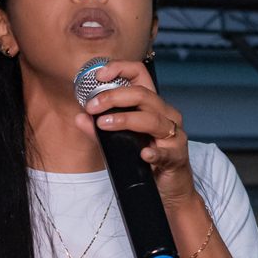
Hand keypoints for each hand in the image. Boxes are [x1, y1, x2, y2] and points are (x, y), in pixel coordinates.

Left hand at [73, 60, 195, 207]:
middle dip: (113, 97)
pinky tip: (144, 154)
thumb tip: (80, 117)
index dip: (120, 69)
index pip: (140, 75)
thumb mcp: (121, 142)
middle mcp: (166, 115)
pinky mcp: (177, 156)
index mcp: (153, 105)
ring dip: (125, 120)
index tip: (98, 76)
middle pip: (143, 95)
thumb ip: (100, 130)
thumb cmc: (146, 160)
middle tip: (91, 106)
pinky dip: (155, 152)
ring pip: (152, 120)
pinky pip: (166, 152)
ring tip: (103, 124)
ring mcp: (174, 135)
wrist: (170, 189)